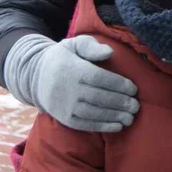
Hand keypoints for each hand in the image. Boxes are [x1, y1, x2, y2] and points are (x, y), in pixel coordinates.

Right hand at [4, 34, 139, 132]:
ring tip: (130, 117)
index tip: (133, 89)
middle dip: (120, 103)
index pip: (99, 79)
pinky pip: (85, 124)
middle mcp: (68, 89)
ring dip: (114, 116)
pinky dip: (103, 126)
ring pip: (94, 113)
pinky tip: (118, 126)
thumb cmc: (63, 58)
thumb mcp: (73, 44)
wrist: (35, 76)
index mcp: (73, 70)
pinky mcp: (64, 118)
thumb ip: (91, 46)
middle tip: (136, 106)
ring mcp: (65, 106)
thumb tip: (109, 52)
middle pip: (99, 97)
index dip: (119, 85)